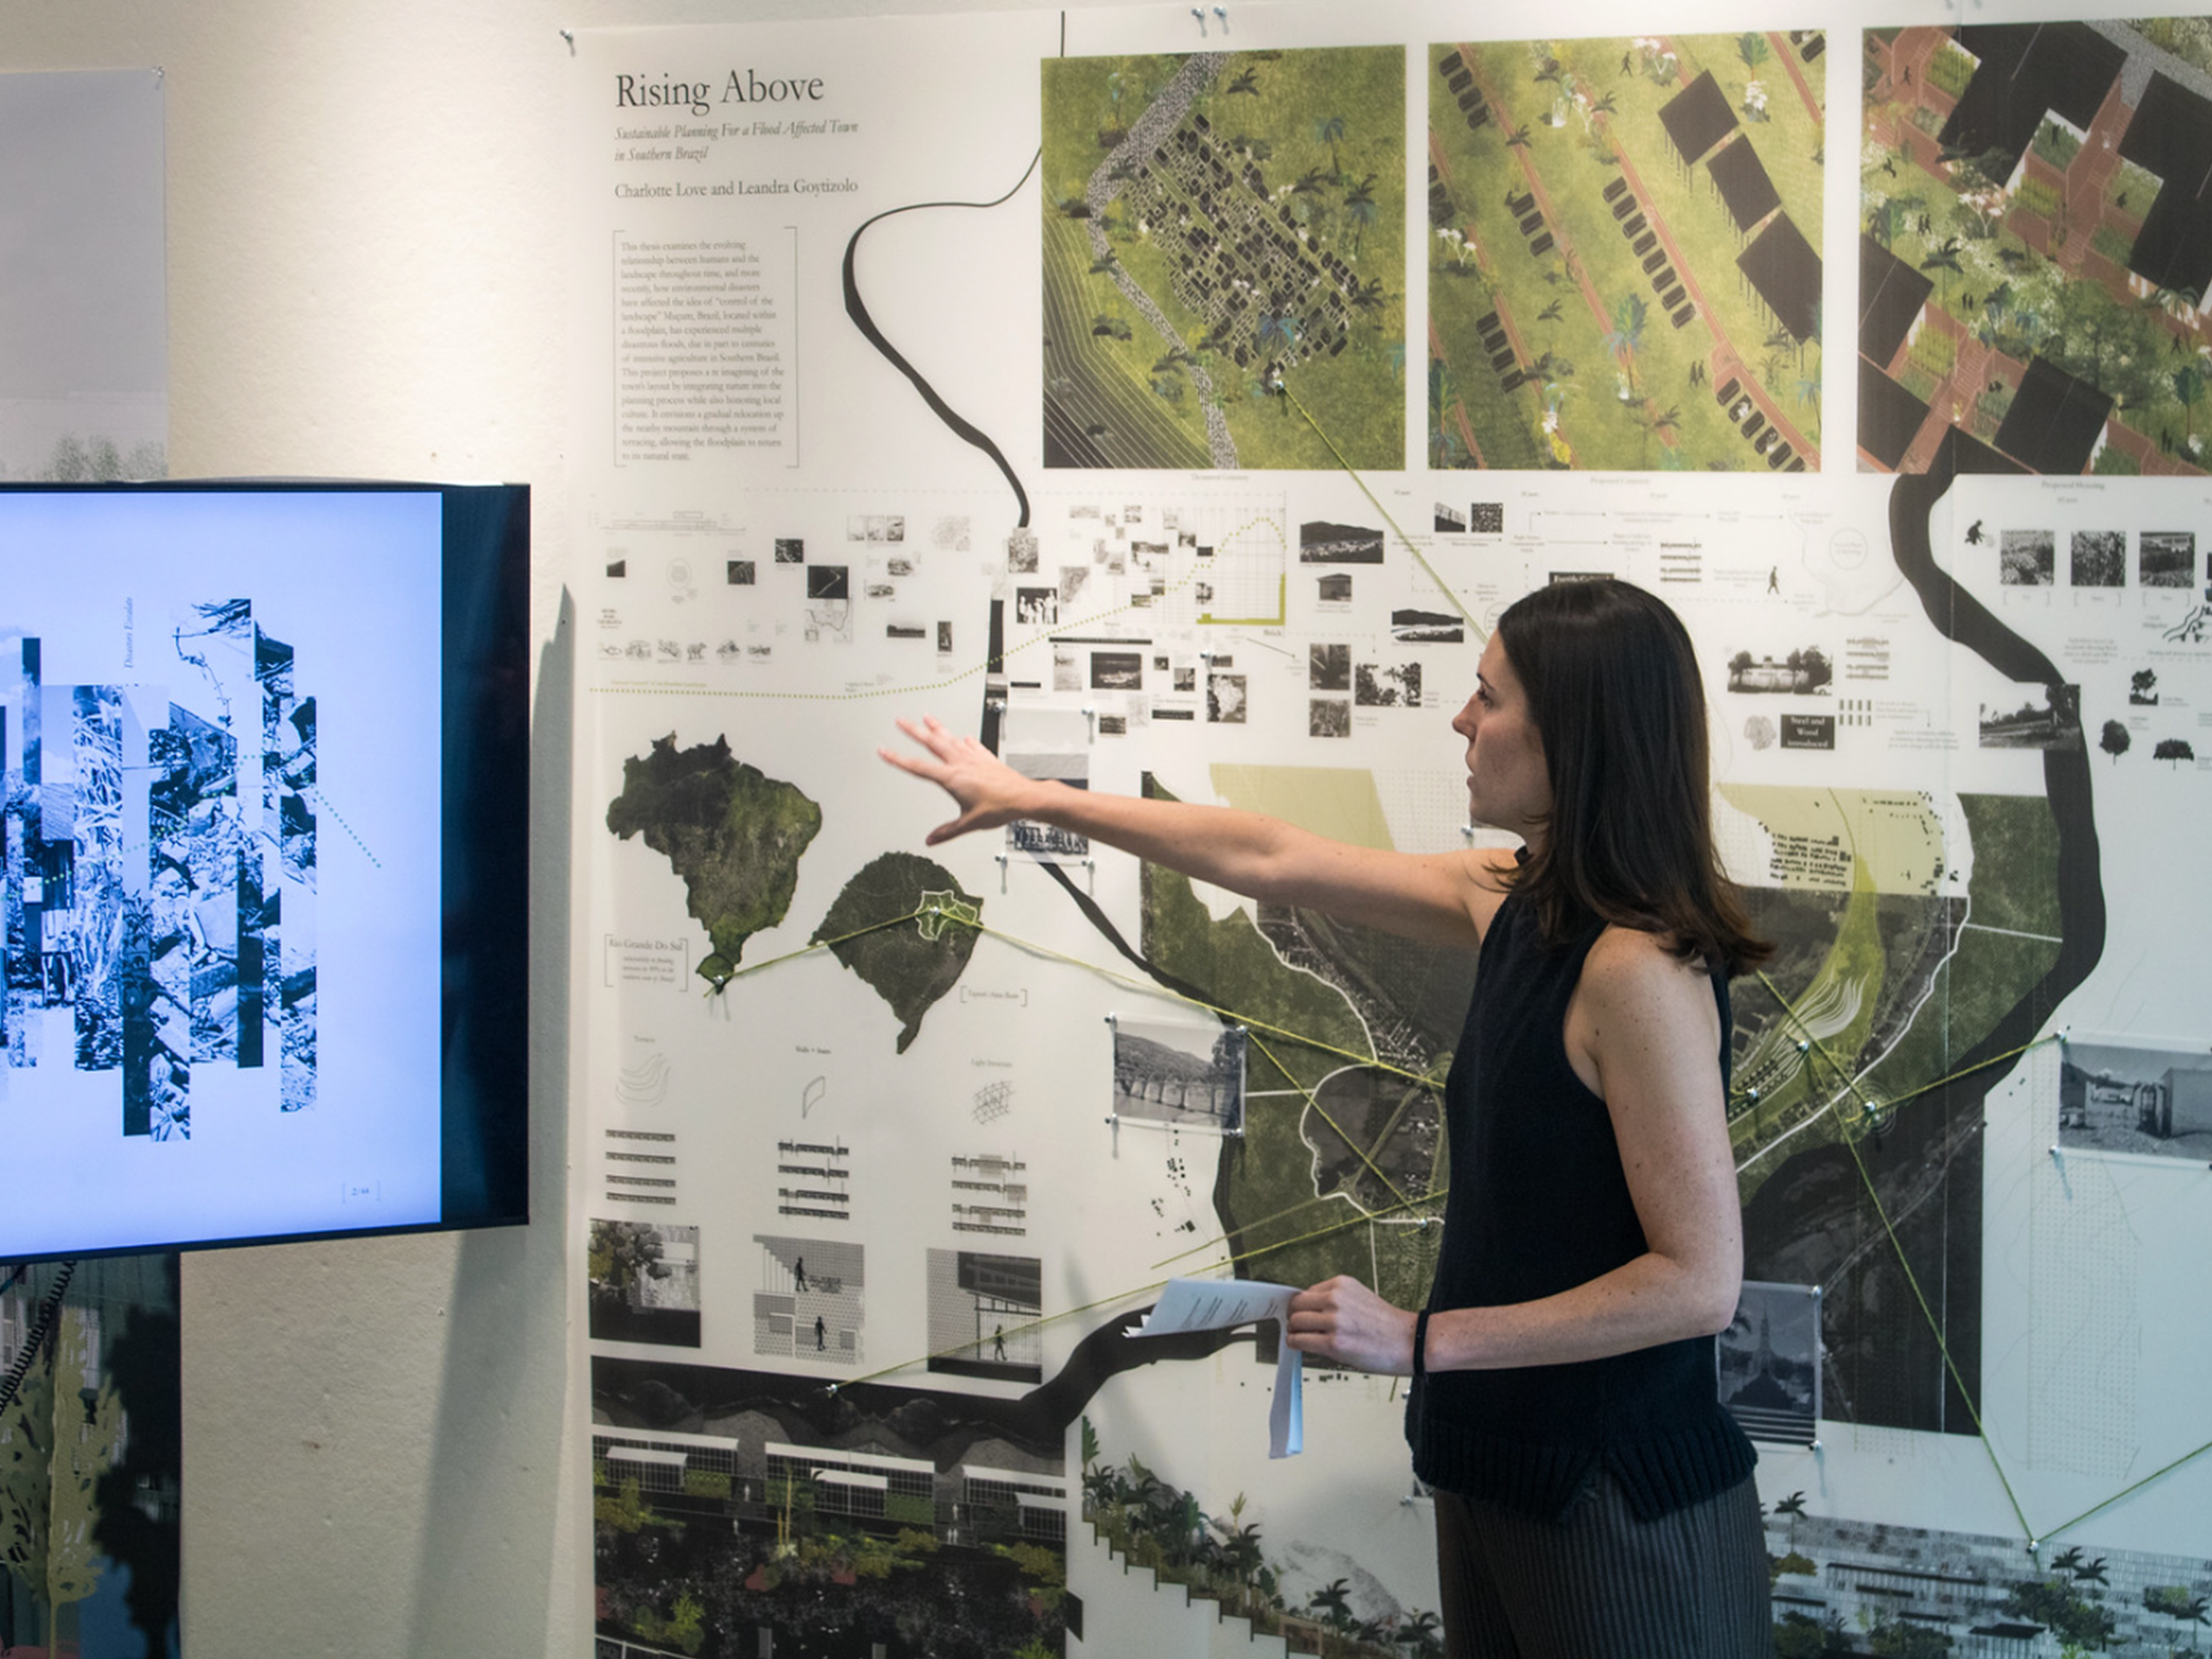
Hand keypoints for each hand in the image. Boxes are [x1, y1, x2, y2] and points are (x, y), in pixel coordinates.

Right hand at [878, 715, 1035, 844]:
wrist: (1024, 797)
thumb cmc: (1000, 808)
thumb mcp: (969, 823)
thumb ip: (948, 831)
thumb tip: (931, 839)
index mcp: (952, 778)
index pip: (918, 767)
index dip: (898, 759)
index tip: (884, 751)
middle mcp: (961, 763)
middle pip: (932, 743)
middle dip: (913, 731)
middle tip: (900, 721)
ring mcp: (974, 758)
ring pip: (950, 738)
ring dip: (937, 727)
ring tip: (926, 717)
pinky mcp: (987, 758)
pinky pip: (972, 745)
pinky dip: (965, 740)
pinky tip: (964, 737)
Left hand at [1285, 1276, 1416, 1374]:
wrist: (1410, 1341)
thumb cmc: (1388, 1325)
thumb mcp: (1360, 1297)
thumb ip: (1335, 1299)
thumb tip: (1312, 1309)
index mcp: (1341, 1285)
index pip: (1306, 1292)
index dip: (1302, 1306)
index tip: (1301, 1313)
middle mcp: (1335, 1299)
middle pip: (1296, 1305)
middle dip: (1294, 1317)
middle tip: (1297, 1326)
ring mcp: (1334, 1321)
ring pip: (1295, 1322)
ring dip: (1293, 1331)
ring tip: (1299, 1337)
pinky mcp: (1333, 1343)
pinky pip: (1300, 1341)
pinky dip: (1295, 1343)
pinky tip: (1300, 1345)